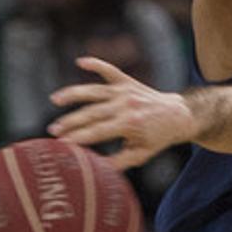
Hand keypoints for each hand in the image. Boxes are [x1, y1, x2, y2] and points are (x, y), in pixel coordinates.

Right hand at [48, 57, 194, 169]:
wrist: (179, 115)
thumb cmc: (158, 138)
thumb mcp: (140, 155)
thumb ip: (117, 162)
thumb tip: (94, 170)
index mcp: (130, 124)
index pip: (97, 132)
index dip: (78, 138)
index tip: (61, 145)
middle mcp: (126, 105)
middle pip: (91, 113)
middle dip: (70, 122)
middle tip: (52, 130)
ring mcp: (126, 91)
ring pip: (95, 91)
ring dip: (74, 94)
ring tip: (54, 100)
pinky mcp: (127, 81)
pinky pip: (110, 70)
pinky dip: (96, 64)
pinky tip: (80, 61)